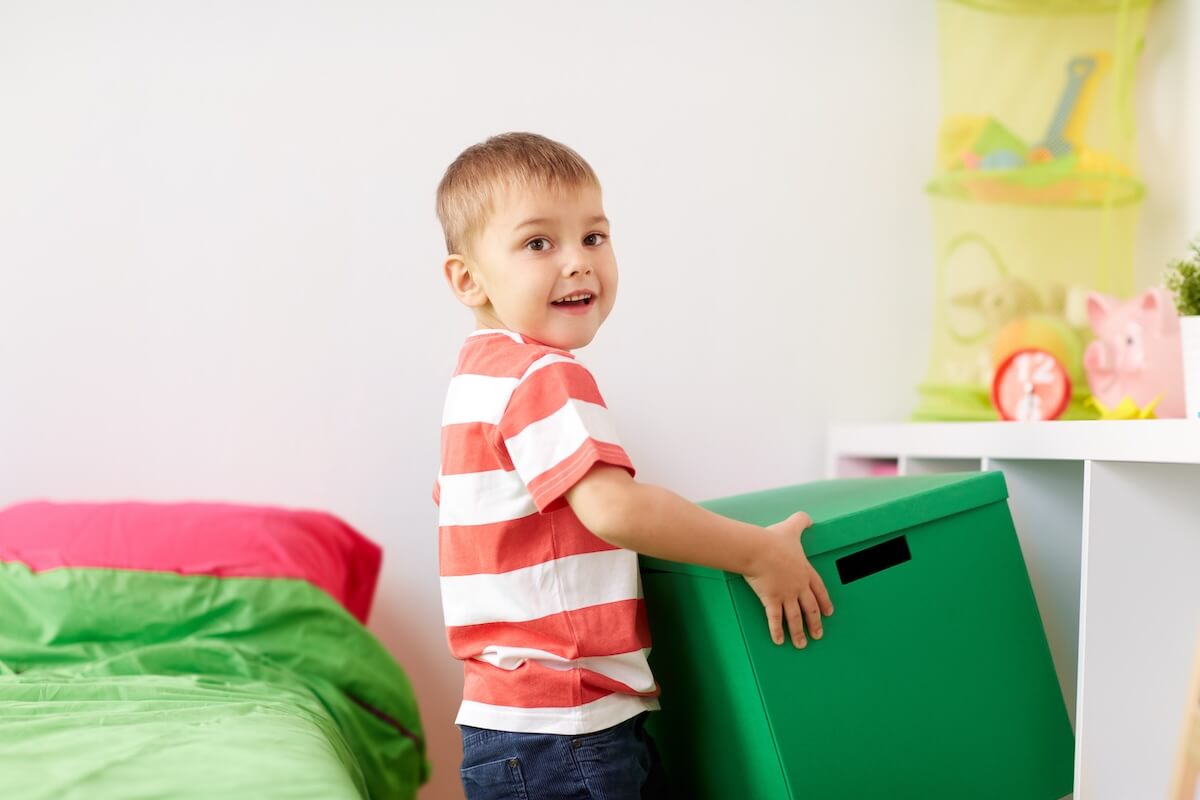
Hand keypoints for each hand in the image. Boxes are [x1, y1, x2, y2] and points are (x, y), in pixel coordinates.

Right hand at [744, 512, 833, 647]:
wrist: (760, 549)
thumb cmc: (774, 539)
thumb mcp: (792, 527)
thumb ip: (801, 521)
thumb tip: (808, 518)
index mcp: (804, 571)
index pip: (818, 589)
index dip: (824, 601)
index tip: (828, 613)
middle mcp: (798, 586)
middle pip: (810, 608)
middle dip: (815, 623)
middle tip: (818, 634)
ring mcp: (786, 595)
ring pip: (795, 618)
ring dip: (799, 632)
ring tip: (802, 644)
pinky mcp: (771, 600)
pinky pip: (775, 619)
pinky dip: (777, 631)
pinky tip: (779, 641)